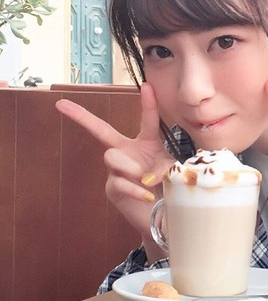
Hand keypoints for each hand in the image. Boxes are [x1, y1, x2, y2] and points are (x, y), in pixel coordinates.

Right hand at [55, 83, 174, 248]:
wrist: (160, 215)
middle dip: (81, 117)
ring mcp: (116, 170)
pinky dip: (134, 189)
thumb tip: (148, 174)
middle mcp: (126, 152)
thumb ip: (165, 166)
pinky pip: (118, 183)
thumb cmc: (166, 187)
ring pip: (111, 157)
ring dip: (129, 166)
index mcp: (145, 143)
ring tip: (144, 177)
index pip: (146, 120)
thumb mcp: (171, 171)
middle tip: (62, 105)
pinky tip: (147, 195)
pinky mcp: (113, 189)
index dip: (148, 103)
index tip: (148, 85)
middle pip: (102, 131)